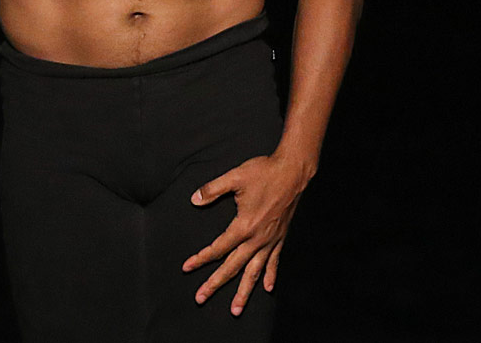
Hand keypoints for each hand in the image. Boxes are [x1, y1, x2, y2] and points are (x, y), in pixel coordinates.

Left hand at [181, 153, 311, 314]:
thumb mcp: (234, 177)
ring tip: (236, 308)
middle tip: (201, 297)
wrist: (293, 171)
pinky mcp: (280, 238)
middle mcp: (257, 238)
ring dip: (244, 292)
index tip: (187, 267)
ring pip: (254, 272)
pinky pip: (274, 262)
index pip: (218, 248)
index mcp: (244, 225)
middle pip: (233, 266)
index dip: (201, 258)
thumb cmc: (264, 172)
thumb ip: (212, 189)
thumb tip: (194, 200)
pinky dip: (270, 276)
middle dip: (215, 283)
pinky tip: (267, 288)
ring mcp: (270, 240)